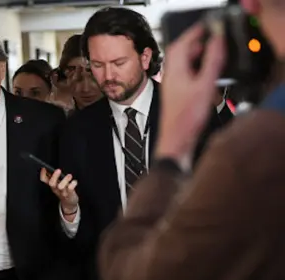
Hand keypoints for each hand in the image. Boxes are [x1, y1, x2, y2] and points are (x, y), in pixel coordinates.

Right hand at [40, 168, 78, 212]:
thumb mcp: (57, 184)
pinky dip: (73, 184)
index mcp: (52, 185)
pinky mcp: (69, 194)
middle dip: (54, 176)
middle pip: (51, 183)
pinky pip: (70, 189)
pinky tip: (74, 181)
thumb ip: (53, 176)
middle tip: (58, 170)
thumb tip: (50, 168)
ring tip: (69, 175)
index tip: (44, 168)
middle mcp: (55, 189)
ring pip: (61, 187)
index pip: (44, 179)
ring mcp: (62, 192)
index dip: (43, 174)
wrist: (69, 202)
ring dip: (65, 180)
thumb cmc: (63, 190)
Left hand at [155, 22, 225, 161]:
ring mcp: (173, 88)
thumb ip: (211, 62)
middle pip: (181, 54)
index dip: (194, 34)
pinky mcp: (177, 97)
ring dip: (197, 59)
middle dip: (196, 45)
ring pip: (184, 66)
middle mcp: (171, 78)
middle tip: (211, 41)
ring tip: (211, 57)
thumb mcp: (204, 86)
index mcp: (174, 72)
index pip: (181, 44)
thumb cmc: (185, 120)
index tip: (207, 29)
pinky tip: (206, 79)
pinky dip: (197, 73)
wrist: (177, 142)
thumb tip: (216, 41)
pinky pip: (186, 78)